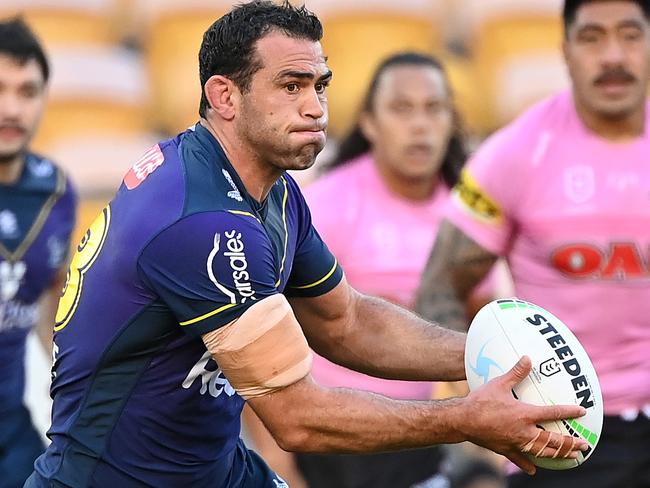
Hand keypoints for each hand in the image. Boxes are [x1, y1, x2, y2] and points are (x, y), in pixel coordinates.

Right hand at [457, 356, 587, 474]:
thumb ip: (516, 373)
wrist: (463, 420)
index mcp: (524, 414)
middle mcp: (524, 431)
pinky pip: (520, 459)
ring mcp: (516, 442)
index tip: (582, 412)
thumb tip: (528, 358)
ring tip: (572, 456)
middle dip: (570, 443)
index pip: (552, 413)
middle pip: (553, 440)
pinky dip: (528, 464)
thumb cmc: (480, 401)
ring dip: (559, 454)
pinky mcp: (505, 450)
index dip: (569, 412)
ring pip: (542, 452)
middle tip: (584, 445)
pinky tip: (534, 470)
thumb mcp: (499, 384)